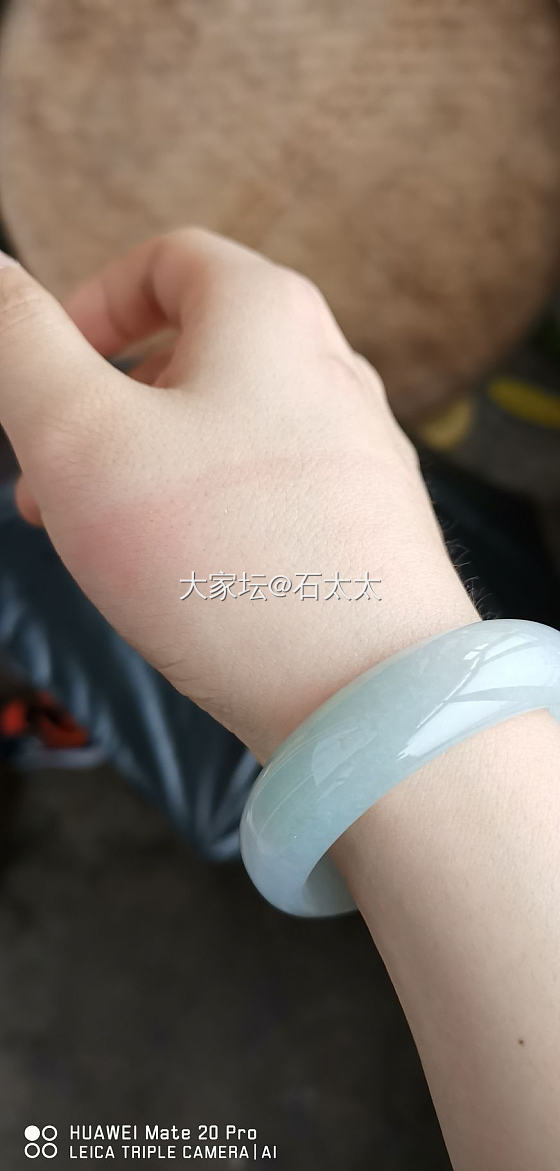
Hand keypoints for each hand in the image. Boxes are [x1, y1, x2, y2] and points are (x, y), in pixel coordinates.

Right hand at [0, 230, 475, 759]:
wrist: (365, 694)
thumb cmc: (223, 556)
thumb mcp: (81, 435)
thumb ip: (20, 343)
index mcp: (270, 315)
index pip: (168, 260)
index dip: (91, 306)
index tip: (49, 380)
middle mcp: (331, 370)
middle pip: (194, 352)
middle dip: (106, 409)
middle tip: (53, 484)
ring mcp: (358, 452)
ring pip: (227, 431)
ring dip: (148, 469)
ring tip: (102, 543)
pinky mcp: (367, 525)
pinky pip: (267, 494)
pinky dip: (207, 514)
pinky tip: (179, 579)